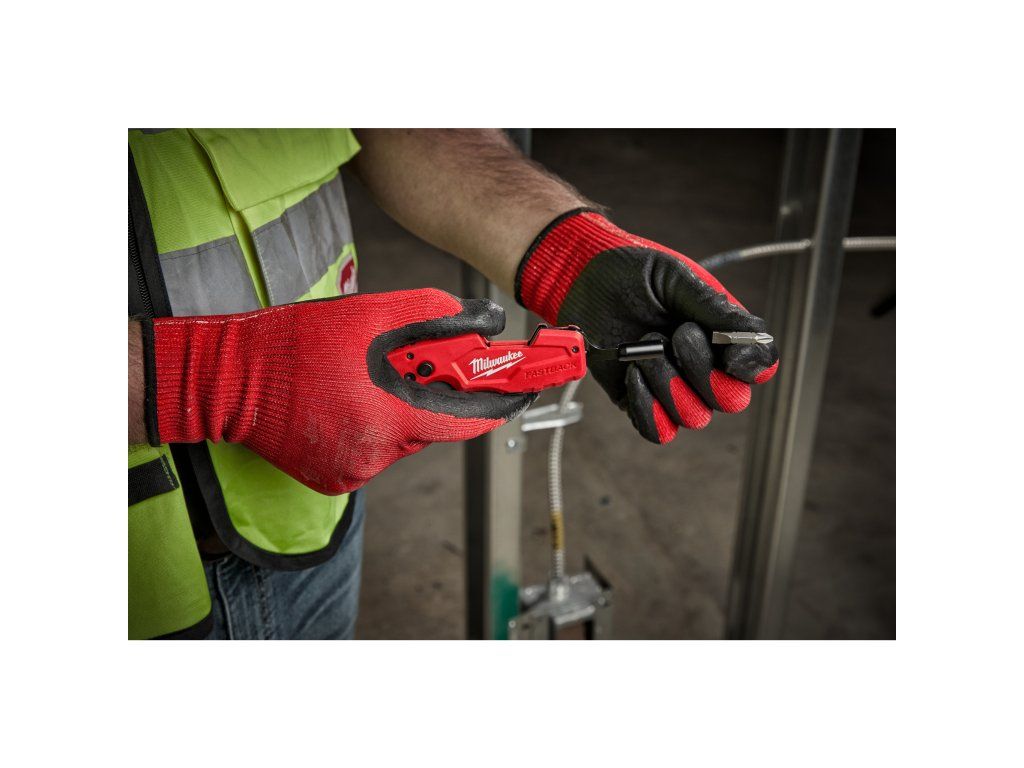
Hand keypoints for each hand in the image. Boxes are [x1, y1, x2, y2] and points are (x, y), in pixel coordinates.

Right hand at [144, 289, 534, 493]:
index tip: (526, 388)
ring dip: (398, 411)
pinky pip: (375, 453)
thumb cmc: (298, 342)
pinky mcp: (338, 482)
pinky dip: (372, 428)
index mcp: (392, 413)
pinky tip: (343, 405)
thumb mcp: (372, 313)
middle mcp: (379, 452)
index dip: (501, 401)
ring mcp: (357, 472)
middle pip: (435, 424)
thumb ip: (436, 318)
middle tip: (411, 365)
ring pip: (403, 438)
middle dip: (433, 396)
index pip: (470, 418)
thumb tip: (485, 325)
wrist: (230, 379)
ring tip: (359, 380)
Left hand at [516, 209, 778, 443]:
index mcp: (724, 336)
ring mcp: (674, 389)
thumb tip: (753, 341)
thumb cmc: (633, 273)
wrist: (583, 279)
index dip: (751, 365)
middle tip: (678, 334)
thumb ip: (717, 310)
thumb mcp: (679, 280)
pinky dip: (646, 404)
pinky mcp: (640, 403)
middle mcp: (705, 368)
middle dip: (702, 370)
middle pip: (730, 401)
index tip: (729, 351)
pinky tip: (632, 372)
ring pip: (693, 417)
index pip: (760, 366)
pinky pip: (657, 430)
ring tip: (644, 347)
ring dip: (667, 381)